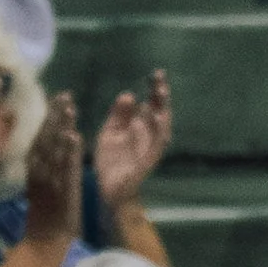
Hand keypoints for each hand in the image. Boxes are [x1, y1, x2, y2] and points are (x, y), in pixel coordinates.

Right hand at [23, 91, 85, 244]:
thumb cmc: (46, 216)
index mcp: (33, 167)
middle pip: (46, 136)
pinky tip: (74, 135)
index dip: (49, 117)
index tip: (58, 98)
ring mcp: (49, 180)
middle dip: (55, 115)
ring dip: (61, 126)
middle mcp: (38, 170)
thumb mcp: (41, 185)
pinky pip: (64, 168)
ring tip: (70, 107)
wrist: (44, 243)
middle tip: (65, 95)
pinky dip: (68, 151)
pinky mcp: (60, 191)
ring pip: (54, 148)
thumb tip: (53, 143)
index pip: (41, 136)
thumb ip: (46, 165)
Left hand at [89, 70, 170, 209]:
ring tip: (160, 91)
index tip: (156, 74)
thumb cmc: (109, 164)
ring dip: (162, 109)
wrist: (105, 191)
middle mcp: (147, 139)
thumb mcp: (111, 133)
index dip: (155, 91)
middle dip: (161, 96)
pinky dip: (157, 130)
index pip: (152, 106)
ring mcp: (149, 151)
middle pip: (160, 114)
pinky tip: (154, 115)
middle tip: (159, 77)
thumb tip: (130, 95)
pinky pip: (155, 146)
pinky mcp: (146, 163)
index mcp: (140, 131)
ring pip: (161, 128)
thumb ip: (119, 115)